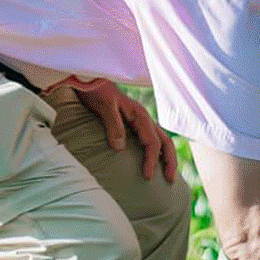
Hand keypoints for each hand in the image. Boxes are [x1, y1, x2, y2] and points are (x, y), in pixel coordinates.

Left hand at [48, 76, 180, 183]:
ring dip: (166, 157)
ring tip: (167, 173)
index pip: (152, 142)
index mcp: (140, 116)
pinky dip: (157, 151)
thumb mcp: (104, 107)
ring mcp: (140, 120)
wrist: (89, 79)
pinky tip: (153, 160)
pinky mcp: (133, 122)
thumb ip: (114, 126)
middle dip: (169, 161)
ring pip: (161, 140)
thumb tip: (120, 148)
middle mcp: (144, 118)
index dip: (151, 160)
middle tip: (170, 180)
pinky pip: (151, 138)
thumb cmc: (96, 92)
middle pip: (164, 141)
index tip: (147, 177)